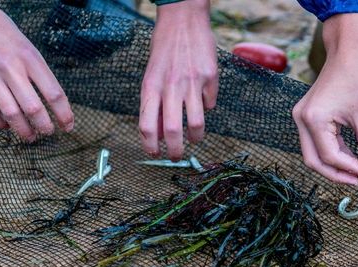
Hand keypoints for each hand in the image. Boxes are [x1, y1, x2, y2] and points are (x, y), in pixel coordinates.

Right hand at [0, 0, 73, 140]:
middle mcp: (11, 67)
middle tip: (48, 132)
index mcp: (30, 58)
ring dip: (24, 130)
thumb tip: (52, 102)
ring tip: (30, 136)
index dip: (65, 115)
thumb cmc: (1, 31)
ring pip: (11, 114)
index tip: (68, 126)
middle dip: (45, 127)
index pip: (55, 94)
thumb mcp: (28, 47)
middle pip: (34, 108)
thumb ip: (38, 72)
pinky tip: (5, 126)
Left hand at [139, 0, 217, 160]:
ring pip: (197, 123)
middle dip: (175, 151)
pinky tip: (203, 98)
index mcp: (151, 86)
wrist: (183, 19)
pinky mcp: (210, 78)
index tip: (155, 154)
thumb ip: (155, 102)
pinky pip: (210, 103)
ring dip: (197, 136)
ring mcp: (192, 83)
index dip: (150, 145)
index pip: (147, 125)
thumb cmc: (165, 50)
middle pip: (173, 130)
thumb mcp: (152, 75)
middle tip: (177, 156)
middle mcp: (170, 86)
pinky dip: (206, 106)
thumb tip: (158, 132)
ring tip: (196, 138)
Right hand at [292, 13, 357, 185]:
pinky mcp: (307, 115)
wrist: (349, 50)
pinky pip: (316, 141)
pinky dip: (333, 151)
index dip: (349, 169)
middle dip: (336, 174)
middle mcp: (302, 119)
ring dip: (334, 164)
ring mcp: (302, 117)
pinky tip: (351, 157)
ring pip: (313, 153)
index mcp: (314, 118)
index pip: (330, 156)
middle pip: (314, 160)